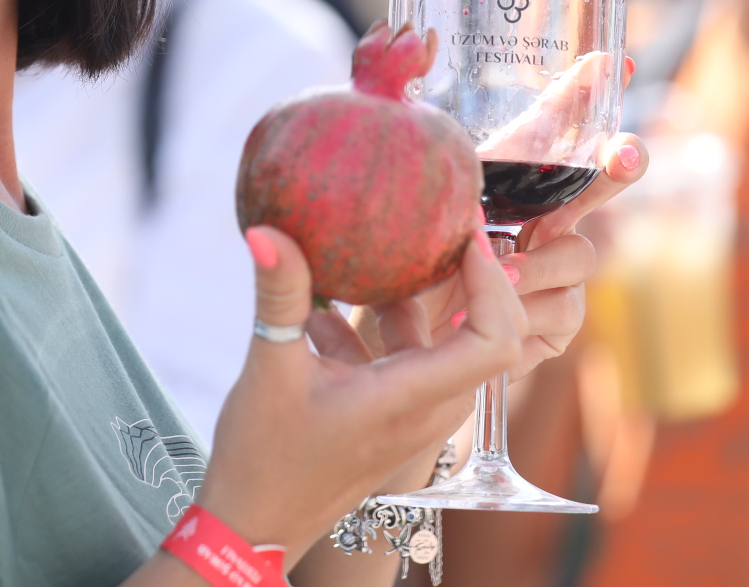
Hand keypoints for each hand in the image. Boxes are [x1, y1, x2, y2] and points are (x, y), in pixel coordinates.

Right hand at [195, 227, 525, 558]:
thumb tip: (266, 230)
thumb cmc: (264, 459)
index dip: (491, 282)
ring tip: (385, 249)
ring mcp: (415, 415)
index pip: (493, 339)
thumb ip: (278, 295)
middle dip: (472, 276)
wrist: (255, 526)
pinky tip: (329, 306)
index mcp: (411, 399)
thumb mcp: (268, 367)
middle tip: (446, 223)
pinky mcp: (395, 416)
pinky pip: (409, 358)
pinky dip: (384, 325)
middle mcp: (428, 408)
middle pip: (485, 334)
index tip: (463, 233)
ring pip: (443, 342)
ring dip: (418, 297)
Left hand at [355, 52, 649, 379]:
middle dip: (619, 163)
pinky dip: (526, 315)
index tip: (613, 62)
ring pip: (579, 255)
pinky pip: (562, 313)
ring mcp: (556, 276)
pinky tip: (482, 321)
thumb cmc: (393, 263)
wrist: (380, 343)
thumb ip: (403, 128)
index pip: (558, 131)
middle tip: (623, 153)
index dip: (586, 97)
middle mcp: (545, 224)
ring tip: (500, 272)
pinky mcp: (552, 328)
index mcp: (513, 185)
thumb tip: (398, 39)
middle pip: (600, 186)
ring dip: (539, 264)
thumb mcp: (403, 194)